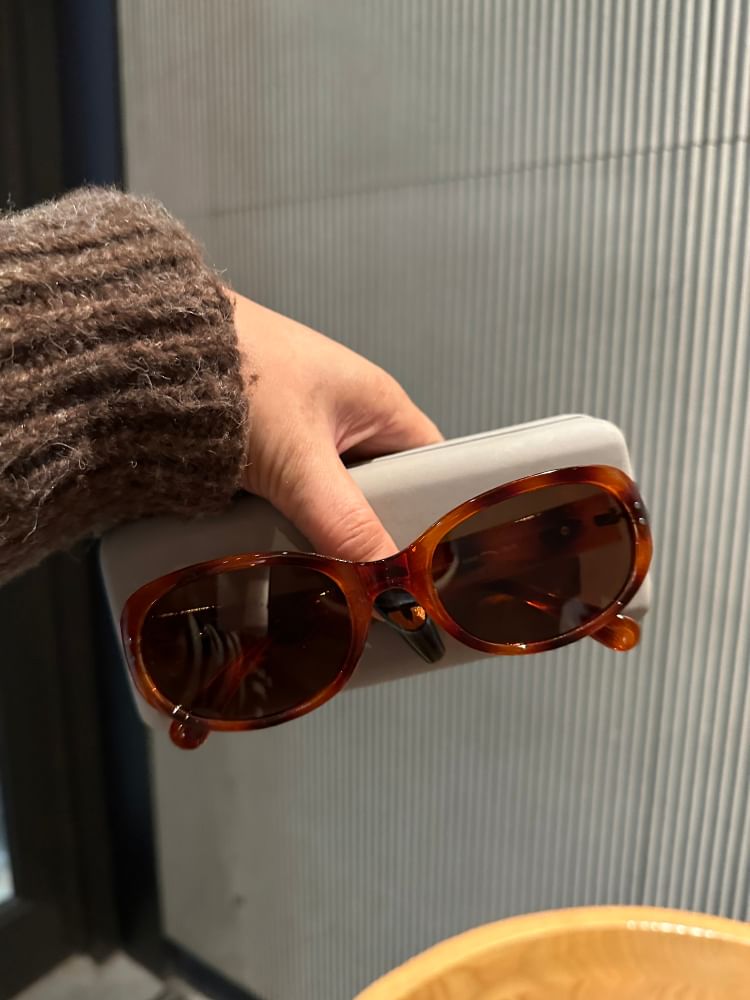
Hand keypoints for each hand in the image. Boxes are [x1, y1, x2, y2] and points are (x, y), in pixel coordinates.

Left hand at [230, 291, 442, 561]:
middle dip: (375, 534)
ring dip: (327, 533)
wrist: (151, 355)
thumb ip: (343, 522)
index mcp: (378, 403)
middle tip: (376, 584)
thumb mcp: (298, 461)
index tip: (431, 563)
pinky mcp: (268, 449)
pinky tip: (286, 552)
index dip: (437, 514)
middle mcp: (349, 415)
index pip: (434, 464)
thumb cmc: (239, 378)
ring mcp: (306, 433)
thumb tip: (385, 582)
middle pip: (384, 490)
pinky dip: (290, 524)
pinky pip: (296, 498)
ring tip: (330, 578)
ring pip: (336, 500)